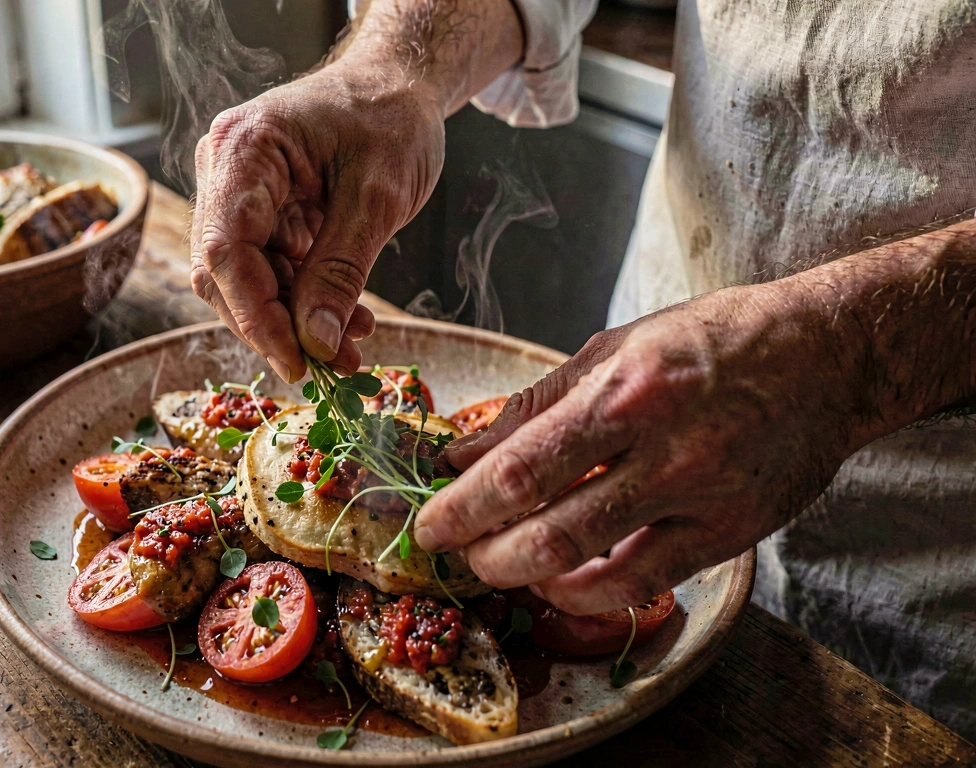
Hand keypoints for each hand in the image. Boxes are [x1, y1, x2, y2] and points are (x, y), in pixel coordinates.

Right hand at [190, 62, 445, 381]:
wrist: (400, 84)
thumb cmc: (390, 118)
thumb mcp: (378, 197)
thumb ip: (341, 271)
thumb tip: (314, 343)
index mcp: (244, 149)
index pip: (224, 250)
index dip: (255, 316)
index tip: (296, 361)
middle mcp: (226, 171)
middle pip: (225, 273)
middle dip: (277, 328)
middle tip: (332, 366)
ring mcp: (239, 194)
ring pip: (247, 282)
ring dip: (296, 323)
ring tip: (351, 347)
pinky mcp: (261, 214)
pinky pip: (271, 272)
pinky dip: (307, 303)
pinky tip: (348, 322)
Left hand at [416, 282, 878, 614]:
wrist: (828, 356)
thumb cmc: (713, 341)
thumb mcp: (616, 347)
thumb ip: (536, 403)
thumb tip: (466, 450)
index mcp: (624, 391)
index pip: (521, 467)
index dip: (462, 506)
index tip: (427, 522)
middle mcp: (662, 449)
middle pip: (545, 528)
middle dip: (482, 550)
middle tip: (453, 548)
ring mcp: (700, 497)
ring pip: (589, 564)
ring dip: (525, 575)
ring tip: (498, 562)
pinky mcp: (729, 534)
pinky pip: (642, 583)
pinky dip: (586, 589)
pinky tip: (558, 578)